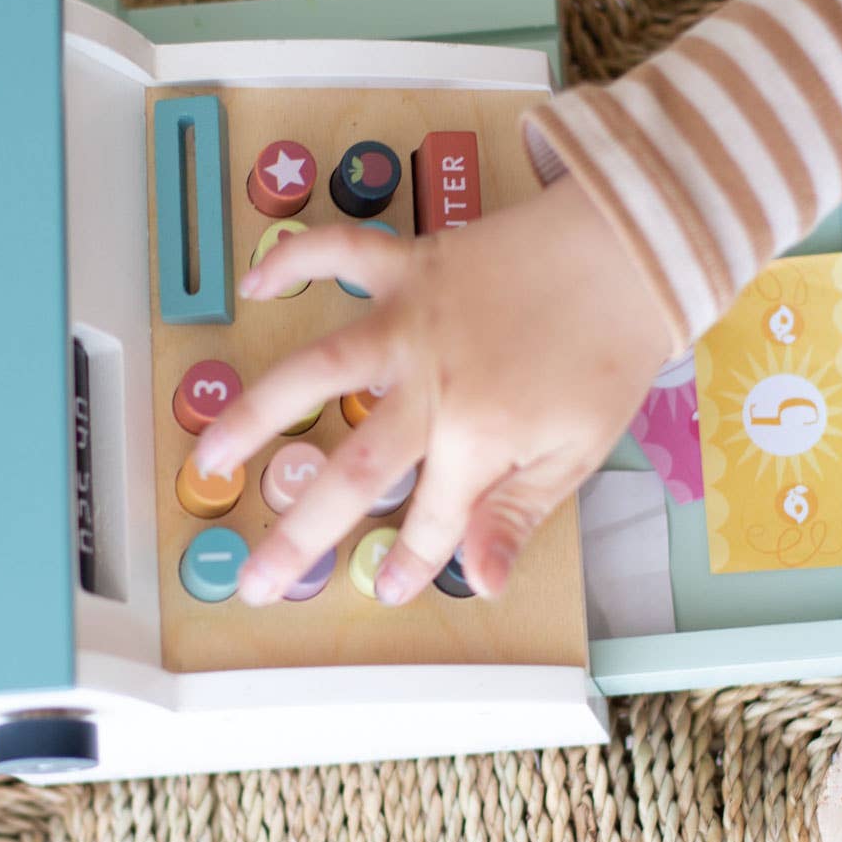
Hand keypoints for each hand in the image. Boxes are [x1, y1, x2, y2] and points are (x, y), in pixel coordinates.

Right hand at [193, 176, 674, 606]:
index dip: (409, 561)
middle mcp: (430, 385)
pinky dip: (293, 261)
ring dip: (253, 416)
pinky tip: (255, 283)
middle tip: (255, 583)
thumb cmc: (610, 353)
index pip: (430, 521)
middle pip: (351, 473)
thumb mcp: (578, 452)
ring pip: (313, 370)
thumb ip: (516, 516)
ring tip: (209, 459)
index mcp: (478, 438)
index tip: (386, 589)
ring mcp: (411, 322)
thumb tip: (476, 581)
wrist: (632, 252)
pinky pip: (339, 255)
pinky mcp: (412, 266)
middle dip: (298, 536)